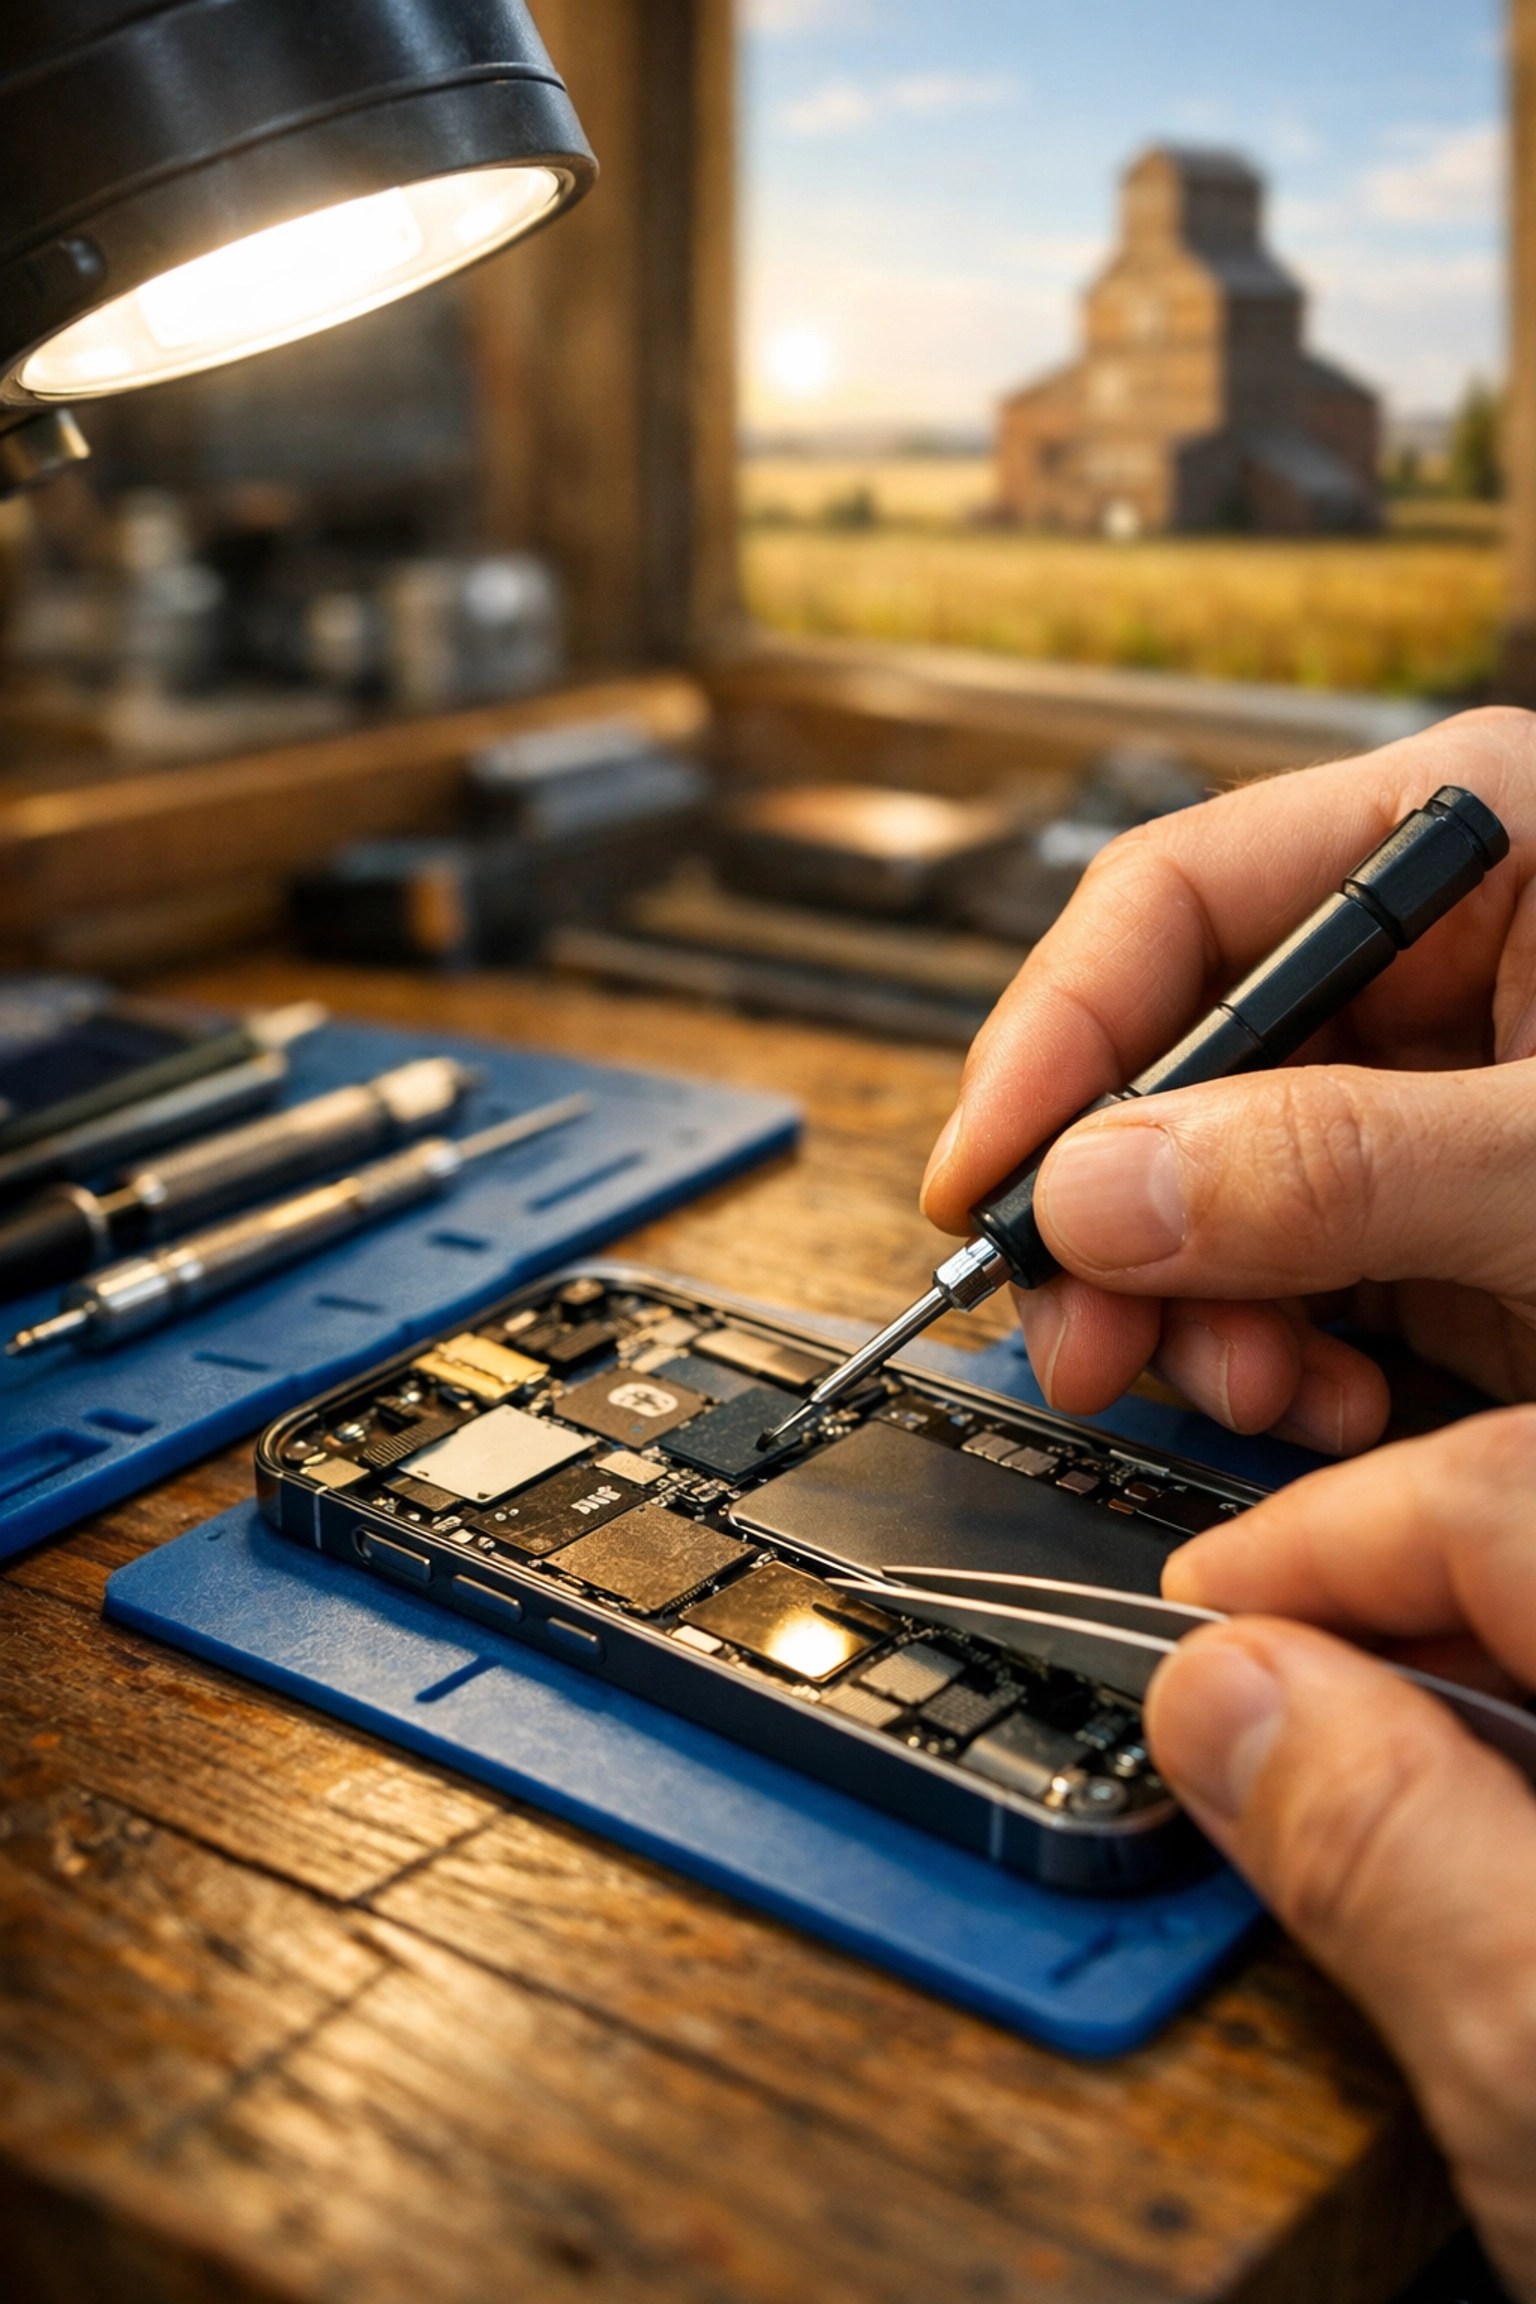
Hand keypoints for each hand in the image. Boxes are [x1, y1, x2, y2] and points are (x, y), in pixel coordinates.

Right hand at [920, 708, 1535, 1452]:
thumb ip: (1344, 1165)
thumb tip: (1100, 1188)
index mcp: (1465, 839)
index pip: (1173, 900)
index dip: (1052, 1040)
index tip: (984, 1181)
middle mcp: (1422, 955)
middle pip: (1168, 1058)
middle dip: (1115, 1220)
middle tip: (1088, 1346)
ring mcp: (1416, 1092)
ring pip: (1201, 1186)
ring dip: (1191, 1312)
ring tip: (1244, 1394)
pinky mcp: (1426, 1212)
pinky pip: (1274, 1274)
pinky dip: (1266, 1355)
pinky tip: (1311, 1404)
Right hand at [1146, 1409, 1535, 2300]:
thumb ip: (1392, 1860)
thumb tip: (1233, 1699)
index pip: (1513, 1499)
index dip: (1327, 1540)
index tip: (1203, 1614)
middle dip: (1386, 1603)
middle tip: (1252, 1702)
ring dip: (1460, 1686)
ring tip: (1350, 1782)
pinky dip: (1530, 1762)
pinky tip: (1486, 1843)